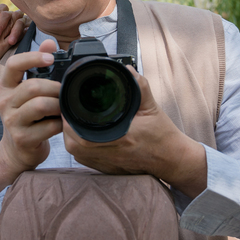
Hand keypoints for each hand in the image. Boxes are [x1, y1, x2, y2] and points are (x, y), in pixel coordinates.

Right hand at [0, 5, 18, 84]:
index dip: (0, 12)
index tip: (3, 17)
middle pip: (4, 14)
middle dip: (10, 14)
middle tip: (15, 17)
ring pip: (11, 23)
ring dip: (17, 21)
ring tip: (21, 21)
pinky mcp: (0, 49)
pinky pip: (15, 36)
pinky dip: (20, 32)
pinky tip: (24, 32)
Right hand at [0, 40, 61, 191]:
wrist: (18, 151)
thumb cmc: (27, 116)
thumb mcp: (28, 91)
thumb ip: (38, 66)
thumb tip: (50, 43)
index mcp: (6, 86)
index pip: (13, 65)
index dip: (33, 58)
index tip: (51, 59)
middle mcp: (5, 102)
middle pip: (33, 86)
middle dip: (55, 87)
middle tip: (65, 91)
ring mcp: (12, 121)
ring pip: (40, 105)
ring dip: (58, 105)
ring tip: (63, 107)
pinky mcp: (23, 138)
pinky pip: (48, 126)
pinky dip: (60, 124)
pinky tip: (60, 123)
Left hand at [62, 70, 207, 197]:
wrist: (171, 159)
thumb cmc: (162, 136)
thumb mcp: (152, 107)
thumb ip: (140, 87)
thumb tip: (127, 70)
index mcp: (119, 138)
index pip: (81, 133)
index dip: (70, 119)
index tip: (69, 106)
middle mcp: (110, 154)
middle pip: (73, 144)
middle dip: (67, 127)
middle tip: (68, 111)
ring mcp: (107, 163)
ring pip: (76, 153)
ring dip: (71, 137)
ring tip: (72, 121)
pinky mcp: (107, 169)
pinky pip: (84, 159)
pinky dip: (79, 147)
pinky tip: (81, 136)